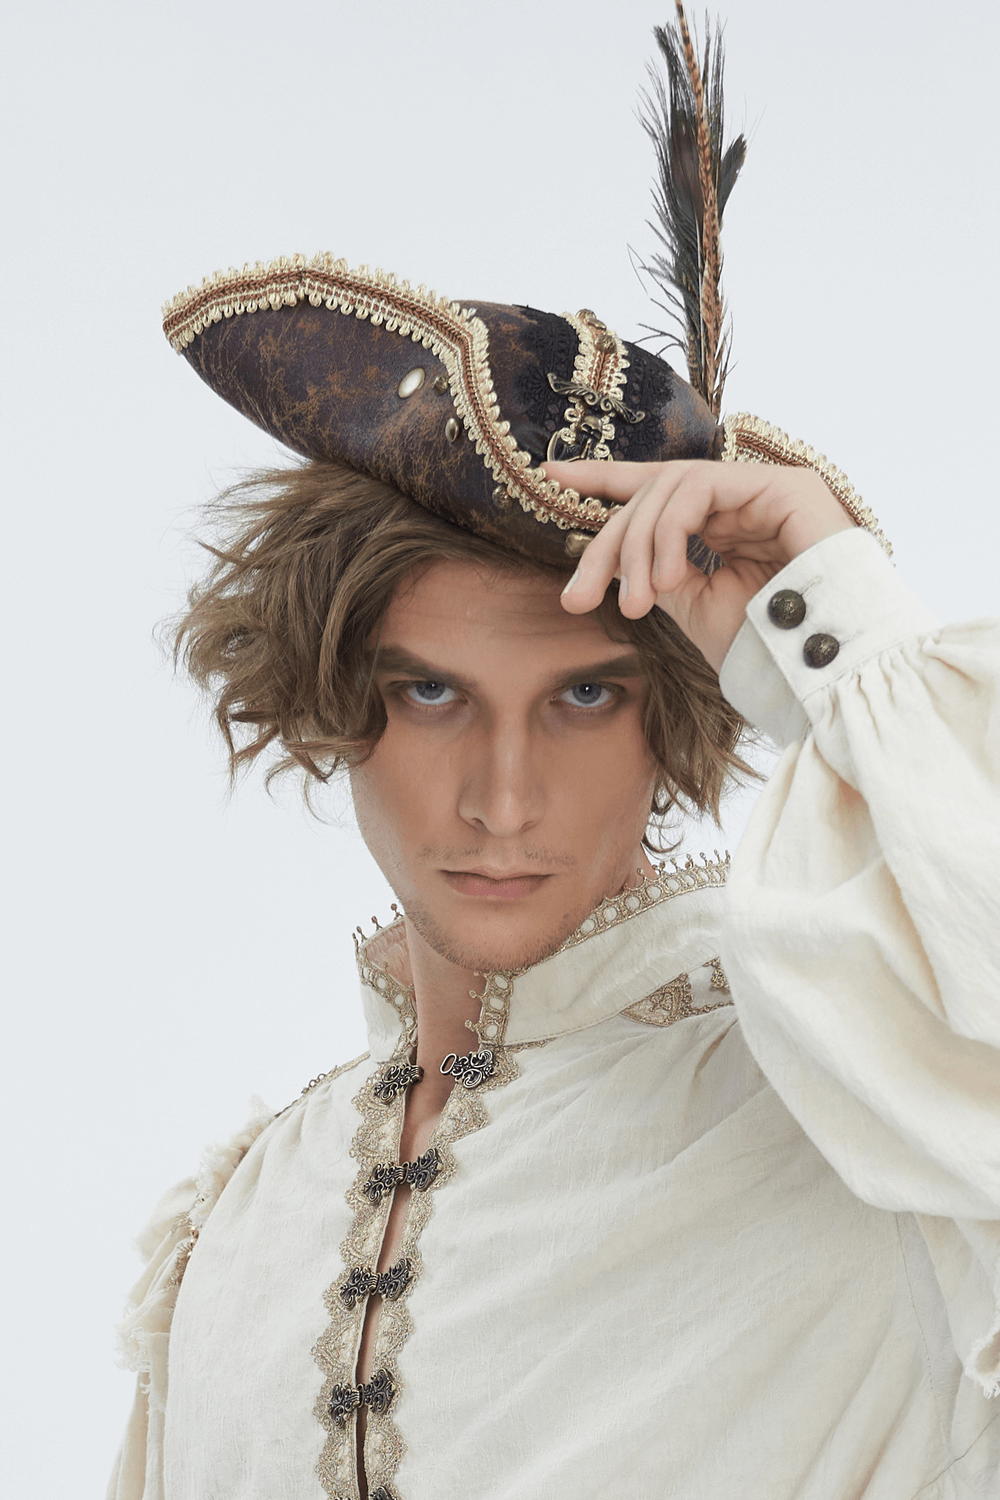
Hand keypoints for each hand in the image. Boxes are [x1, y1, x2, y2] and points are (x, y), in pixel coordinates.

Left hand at [544, 459, 854, 672]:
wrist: (822, 668)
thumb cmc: (766, 646)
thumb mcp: (694, 608)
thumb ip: (658, 571)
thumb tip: (617, 554)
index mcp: (723, 525)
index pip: (657, 491)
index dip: (603, 478)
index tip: (550, 472)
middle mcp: (742, 499)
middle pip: (652, 494)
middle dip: (608, 544)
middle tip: (576, 596)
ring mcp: (763, 488)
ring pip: (669, 488)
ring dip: (638, 547)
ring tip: (636, 601)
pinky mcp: (782, 484)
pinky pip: (700, 487)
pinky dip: (670, 531)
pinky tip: (665, 577)